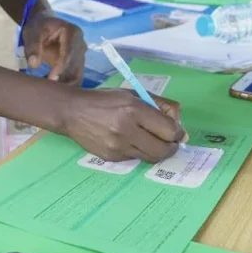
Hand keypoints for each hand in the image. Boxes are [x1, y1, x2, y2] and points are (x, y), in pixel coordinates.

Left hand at [21, 12, 85, 84]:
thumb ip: (32, 47)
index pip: (69, 54)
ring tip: (50, 92)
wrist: (44, 24)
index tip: (51, 80)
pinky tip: (53, 91)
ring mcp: (81, 55)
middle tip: (48, 91)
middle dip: (63, 79)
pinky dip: (66, 86)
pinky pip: (75, 78)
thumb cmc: (38, 27)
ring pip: (77, 75)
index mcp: (73, 33)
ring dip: (65, 85)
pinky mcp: (78, 64)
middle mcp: (81, 44)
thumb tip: (34, 65)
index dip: (61, 68)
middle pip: (75, 66)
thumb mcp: (32, 33)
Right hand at [62, 88, 184, 162]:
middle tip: (171, 142)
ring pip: (150, 157)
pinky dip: (139, 151)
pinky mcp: (111, 158)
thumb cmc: (105, 100)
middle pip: (162, 150)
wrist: (72, 112)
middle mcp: (127, 130)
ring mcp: (118, 147)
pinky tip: (131, 141)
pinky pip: (134, 158)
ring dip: (157, 151)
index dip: (177, 133)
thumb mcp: (133, 94)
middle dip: (171, 147)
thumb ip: (159, 105)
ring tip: (153, 141)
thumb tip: (179, 125)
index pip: (168, 130)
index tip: (177, 132)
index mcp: (134, 110)